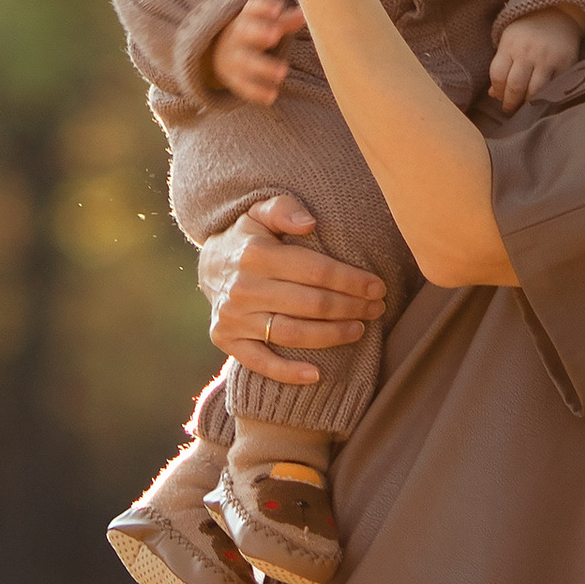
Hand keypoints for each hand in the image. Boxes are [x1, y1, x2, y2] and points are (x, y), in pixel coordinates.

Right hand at [201, 193, 386, 387]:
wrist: (207, 266)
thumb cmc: (249, 238)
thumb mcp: (260, 212)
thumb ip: (284, 209)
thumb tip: (310, 223)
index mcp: (256, 254)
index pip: (314, 270)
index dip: (350, 280)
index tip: (377, 286)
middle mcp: (243, 288)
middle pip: (309, 303)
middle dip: (350, 307)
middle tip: (377, 308)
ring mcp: (233, 317)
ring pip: (292, 333)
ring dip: (331, 335)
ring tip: (359, 329)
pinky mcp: (226, 340)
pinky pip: (260, 362)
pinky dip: (289, 372)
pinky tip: (316, 374)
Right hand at [208, 0, 305, 107]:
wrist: (218, 50)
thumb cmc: (252, 31)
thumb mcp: (265, 23)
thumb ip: (286, 21)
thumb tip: (305, 14)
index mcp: (246, 17)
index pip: (252, 9)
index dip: (264, 7)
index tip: (278, 9)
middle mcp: (238, 37)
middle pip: (246, 33)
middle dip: (259, 33)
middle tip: (275, 35)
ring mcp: (235, 58)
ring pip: (247, 62)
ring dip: (264, 67)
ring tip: (284, 71)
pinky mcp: (235, 79)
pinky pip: (244, 86)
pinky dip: (257, 92)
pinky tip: (272, 96)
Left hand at [487, 8, 584, 114]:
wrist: (559, 14)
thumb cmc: (528, 31)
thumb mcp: (509, 40)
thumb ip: (501, 66)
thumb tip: (492, 94)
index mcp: (510, 44)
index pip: (498, 75)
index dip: (497, 91)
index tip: (499, 96)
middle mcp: (528, 52)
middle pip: (515, 87)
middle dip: (510, 103)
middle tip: (510, 108)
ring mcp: (548, 59)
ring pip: (534, 92)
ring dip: (527, 104)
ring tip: (524, 106)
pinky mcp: (565, 65)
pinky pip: (553, 89)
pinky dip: (546, 98)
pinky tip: (541, 99)